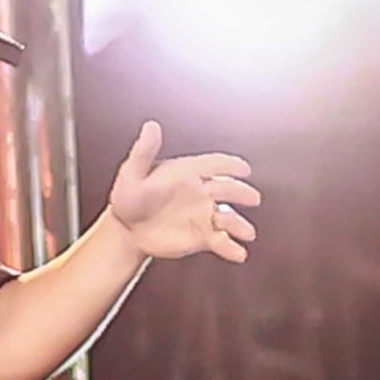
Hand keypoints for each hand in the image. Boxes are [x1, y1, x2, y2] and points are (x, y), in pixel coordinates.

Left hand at [108, 121, 259, 262]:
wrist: (126, 229)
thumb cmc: (129, 197)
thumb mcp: (133, 173)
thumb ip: (143, 151)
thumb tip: (151, 126)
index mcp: (188, 173)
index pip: (213, 165)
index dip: (229, 165)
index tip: (244, 168)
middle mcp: (201, 192)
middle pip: (227, 190)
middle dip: (241, 193)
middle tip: (252, 198)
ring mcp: (203, 215)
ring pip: (227, 218)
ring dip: (238, 224)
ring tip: (247, 232)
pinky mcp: (202, 237)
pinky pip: (221, 242)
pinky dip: (231, 248)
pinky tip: (237, 253)